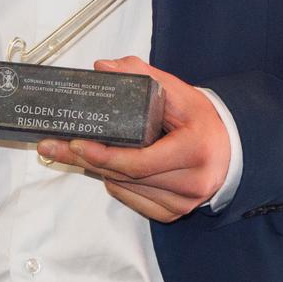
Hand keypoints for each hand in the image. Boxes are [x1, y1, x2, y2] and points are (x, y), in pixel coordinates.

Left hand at [37, 56, 228, 221]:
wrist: (231, 150)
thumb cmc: (203, 122)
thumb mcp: (179, 92)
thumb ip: (142, 76)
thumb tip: (104, 68)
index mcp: (195, 151)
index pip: (140, 162)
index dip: (104, 155)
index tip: (76, 142)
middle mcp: (191, 183)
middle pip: (125, 176)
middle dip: (85, 160)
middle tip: (52, 146)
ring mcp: (182, 203)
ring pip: (124, 188)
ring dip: (99, 170)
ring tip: (73, 150)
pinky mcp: (173, 213)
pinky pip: (131, 199)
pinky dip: (117, 181)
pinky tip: (109, 164)